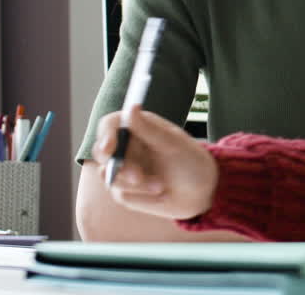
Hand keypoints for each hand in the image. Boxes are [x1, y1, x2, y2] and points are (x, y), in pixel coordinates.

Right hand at [91, 106, 218, 220]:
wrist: (202, 193)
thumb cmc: (192, 163)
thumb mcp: (174, 145)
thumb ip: (149, 129)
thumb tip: (131, 107)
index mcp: (139, 128)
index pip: (110, 125)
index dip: (105, 135)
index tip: (109, 148)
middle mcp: (127, 147)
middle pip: (101, 151)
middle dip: (118, 166)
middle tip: (138, 177)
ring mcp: (124, 169)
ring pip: (111, 176)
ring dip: (138, 185)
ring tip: (161, 186)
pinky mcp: (125, 190)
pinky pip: (121, 194)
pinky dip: (142, 196)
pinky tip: (160, 194)